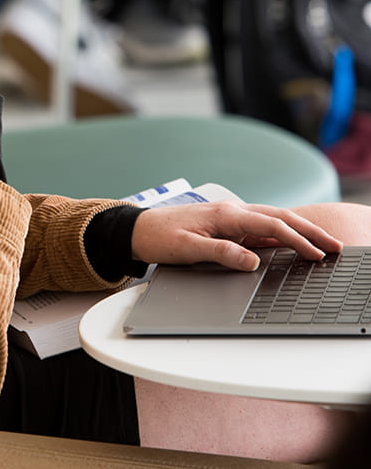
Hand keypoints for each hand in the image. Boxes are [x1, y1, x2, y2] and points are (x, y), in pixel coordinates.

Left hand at [130, 200, 343, 270]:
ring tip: (322, 243)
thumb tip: (253, 260)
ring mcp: (228, 218)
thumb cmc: (158, 237)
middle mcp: (230, 212)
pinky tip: (291, 241)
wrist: (137, 229)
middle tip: (335, 246)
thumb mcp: (187, 249)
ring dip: (298, 230)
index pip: (270, 226)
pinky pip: (259, 227)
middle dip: (309, 231)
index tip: (318, 255)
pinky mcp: (224, 225)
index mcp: (224, 215)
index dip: (298, 240)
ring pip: (271, 220)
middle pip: (278, 218)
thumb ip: (220, 253)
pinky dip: (281, 233)